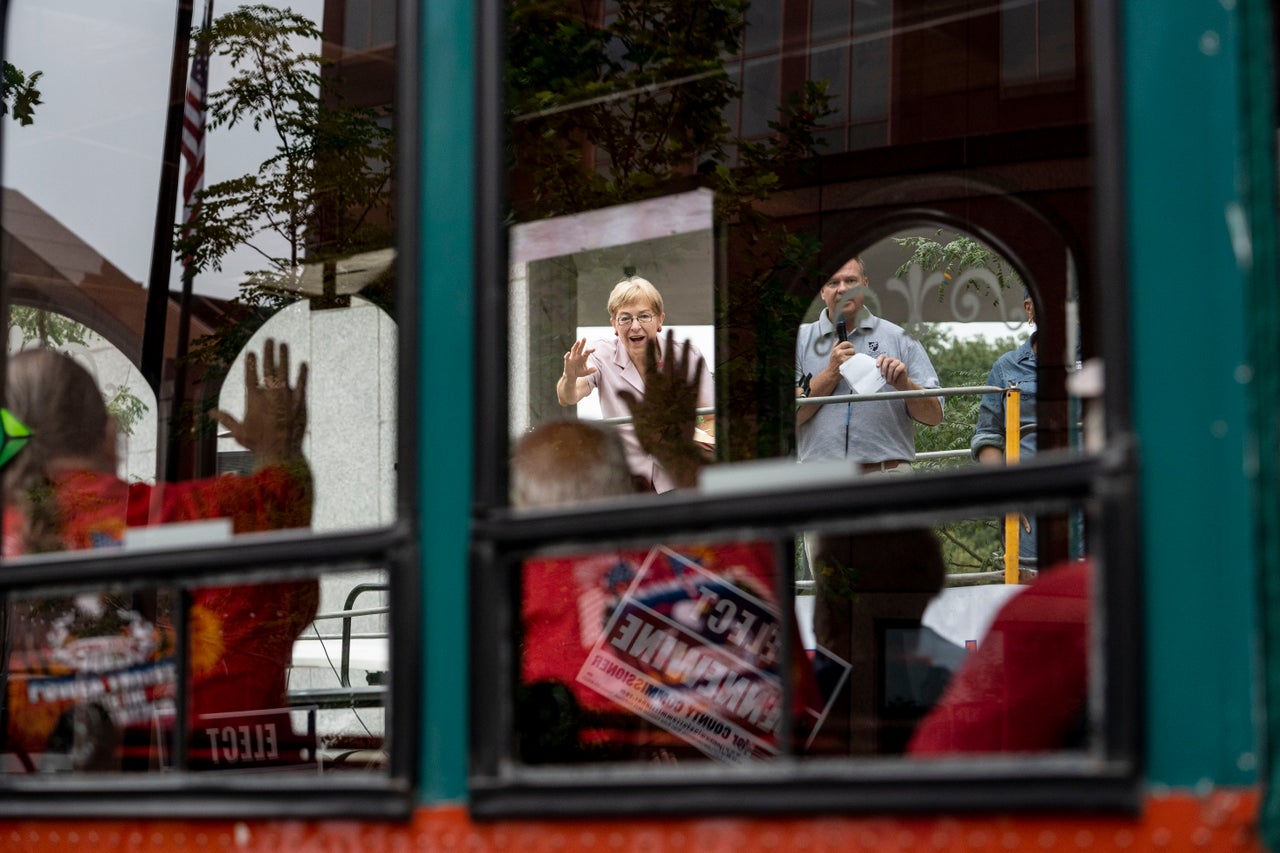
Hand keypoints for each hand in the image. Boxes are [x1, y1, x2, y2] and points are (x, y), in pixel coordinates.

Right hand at [212, 339, 308, 468]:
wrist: (280, 452)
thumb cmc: (258, 444)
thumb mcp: (239, 432)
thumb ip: (226, 419)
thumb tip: (210, 413)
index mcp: (254, 399)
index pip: (251, 376)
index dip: (251, 363)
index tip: (251, 352)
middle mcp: (270, 395)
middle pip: (268, 368)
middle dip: (268, 353)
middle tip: (269, 340)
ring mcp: (286, 397)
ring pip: (285, 372)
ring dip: (284, 357)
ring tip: (283, 344)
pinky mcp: (300, 403)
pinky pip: (301, 384)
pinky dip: (302, 374)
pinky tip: (303, 364)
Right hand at [562, 338, 596, 381]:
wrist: (571, 375)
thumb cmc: (579, 372)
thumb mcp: (585, 373)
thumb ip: (590, 371)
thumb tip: (596, 369)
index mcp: (583, 358)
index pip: (587, 352)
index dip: (590, 350)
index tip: (594, 349)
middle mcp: (578, 356)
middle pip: (580, 348)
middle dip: (582, 344)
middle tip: (584, 338)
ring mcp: (572, 358)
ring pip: (574, 350)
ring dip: (575, 346)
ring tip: (578, 341)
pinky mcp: (567, 361)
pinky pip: (567, 358)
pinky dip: (567, 355)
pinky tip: (568, 353)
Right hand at [618, 330, 704, 488]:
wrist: (673, 447)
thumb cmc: (652, 434)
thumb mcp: (636, 416)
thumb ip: (630, 400)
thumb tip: (619, 390)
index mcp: (652, 387)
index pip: (650, 362)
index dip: (650, 348)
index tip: (651, 337)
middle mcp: (668, 385)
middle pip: (670, 358)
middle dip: (670, 343)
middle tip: (672, 330)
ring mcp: (682, 390)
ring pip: (685, 365)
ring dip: (686, 351)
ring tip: (687, 339)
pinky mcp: (693, 398)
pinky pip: (697, 378)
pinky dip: (698, 368)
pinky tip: (699, 359)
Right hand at [826, 340, 854, 373]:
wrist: (831, 373)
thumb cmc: (833, 364)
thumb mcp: (833, 353)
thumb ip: (836, 345)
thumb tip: (840, 339)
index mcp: (836, 349)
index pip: (846, 343)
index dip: (850, 345)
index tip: (850, 348)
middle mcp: (839, 353)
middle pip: (852, 349)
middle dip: (852, 353)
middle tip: (849, 356)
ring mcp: (843, 358)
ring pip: (853, 355)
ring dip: (853, 358)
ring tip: (849, 361)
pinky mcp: (846, 363)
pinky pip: (854, 360)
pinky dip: (853, 362)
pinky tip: (850, 364)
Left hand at [876, 355, 910, 389]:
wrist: (899, 383)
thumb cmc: (890, 378)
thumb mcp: (884, 375)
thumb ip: (880, 372)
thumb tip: (875, 372)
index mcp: (886, 361)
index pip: (882, 356)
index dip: (879, 360)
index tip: (877, 366)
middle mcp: (892, 360)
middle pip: (887, 360)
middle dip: (883, 368)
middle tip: (882, 375)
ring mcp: (898, 362)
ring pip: (892, 365)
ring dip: (889, 374)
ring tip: (888, 380)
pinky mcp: (903, 366)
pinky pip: (898, 369)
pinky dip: (894, 375)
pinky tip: (893, 379)